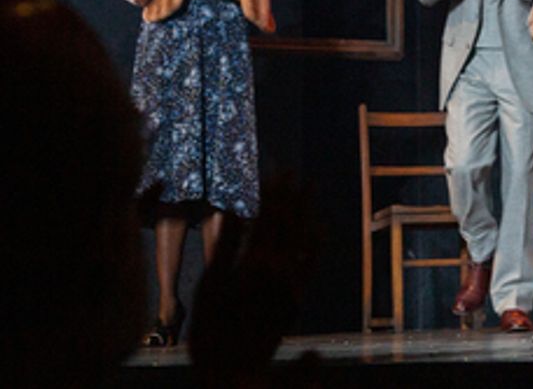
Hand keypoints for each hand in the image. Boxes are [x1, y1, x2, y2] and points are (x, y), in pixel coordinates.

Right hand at [187, 174, 317, 383]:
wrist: (236, 373)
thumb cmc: (212, 334)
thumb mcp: (209, 288)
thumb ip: (225, 248)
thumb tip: (235, 212)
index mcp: (257, 265)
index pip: (269, 218)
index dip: (273, 192)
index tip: (275, 169)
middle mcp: (281, 271)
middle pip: (290, 223)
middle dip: (291, 195)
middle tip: (295, 170)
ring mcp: (293, 285)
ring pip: (304, 238)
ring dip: (305, 211)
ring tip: (309, 188)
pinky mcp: (297, 298)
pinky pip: (311, 262)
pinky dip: (314, 240)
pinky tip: (318, 228)